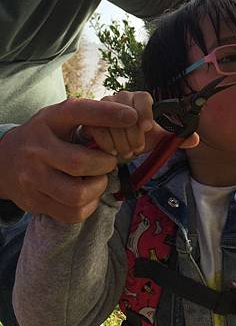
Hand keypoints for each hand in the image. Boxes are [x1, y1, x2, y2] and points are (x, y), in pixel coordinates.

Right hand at [0, 98, 138, 222]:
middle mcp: (37, 149)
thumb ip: (87, 117)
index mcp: (48, 121)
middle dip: (105, 164)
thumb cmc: (43, 136)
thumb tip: (129, 118)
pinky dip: (88, 206)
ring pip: (77, 194)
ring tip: (99, 179)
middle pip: (80, 163)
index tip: (131, 116)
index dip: (107, 114)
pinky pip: (72, 213)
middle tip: (110, 161)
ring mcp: (33, 179)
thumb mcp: (59, 118)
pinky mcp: (34, 202)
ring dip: (98, 188)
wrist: (3, 161)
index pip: (78, 112)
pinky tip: (88, 194)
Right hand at [85, 90, 198, 161]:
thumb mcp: (157, 139)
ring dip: (120, 140)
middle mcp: (121, 97)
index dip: (145, 112)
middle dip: (133, 133)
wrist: (116, 143)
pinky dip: (106, 143)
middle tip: (137, 149)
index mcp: (140, 99)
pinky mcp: (90, 118)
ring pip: (111, 120)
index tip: (148, 128)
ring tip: (127, 153)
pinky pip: (97, 128)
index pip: (143, 97)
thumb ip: (175, 138)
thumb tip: (196, 139)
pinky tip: (112, 153)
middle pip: (126, 109)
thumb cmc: (138, 137)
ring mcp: (104, 106)